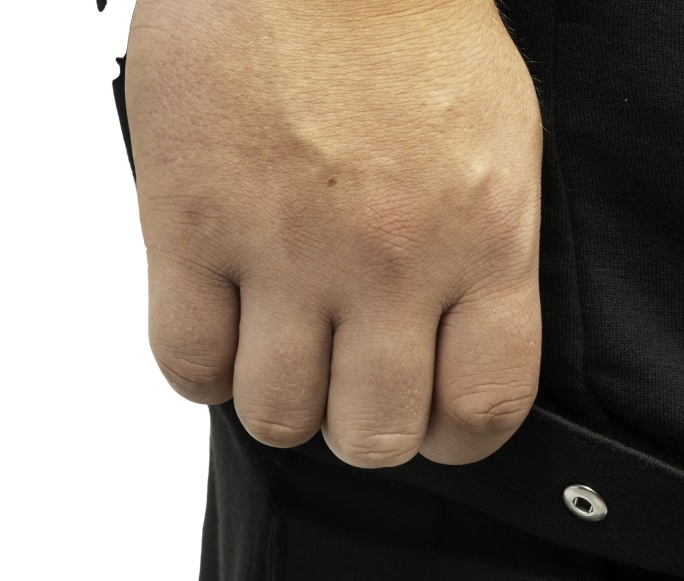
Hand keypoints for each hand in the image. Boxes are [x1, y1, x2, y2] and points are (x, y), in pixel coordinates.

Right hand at [123, 0, 543, 465]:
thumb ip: (483, 261)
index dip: (452, 435)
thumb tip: (453, 355)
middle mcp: (390, 260)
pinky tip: (220, 322)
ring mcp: (285, 246)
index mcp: (483, 240)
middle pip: (374, 436)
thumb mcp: (496, 145)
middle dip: (360, 424)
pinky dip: (202, 365)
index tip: (431, 414)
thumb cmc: (406, 23)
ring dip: (279, 399)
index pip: (481, 410)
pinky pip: (188, 362)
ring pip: (279, 417)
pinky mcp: (189, 220)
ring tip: (280, 344)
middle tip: (347, 380)